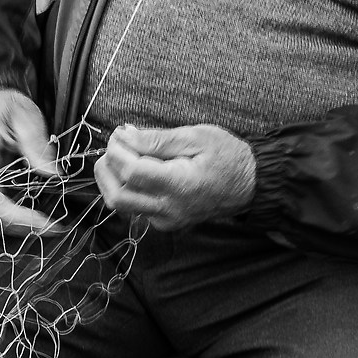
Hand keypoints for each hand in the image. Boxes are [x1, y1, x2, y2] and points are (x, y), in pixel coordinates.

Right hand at [0, 88, 60, 231]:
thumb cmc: (1, 104)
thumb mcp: (24, 115)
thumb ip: (35, 144)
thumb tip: (52, 173)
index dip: (15, 215)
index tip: (43, 221)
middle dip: (19, 225)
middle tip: (52, 227)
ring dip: (12, 225)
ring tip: (42, 225)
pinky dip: (4, 218)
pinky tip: (26, 218)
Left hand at [94, 123, 255, 229]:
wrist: (250, 184)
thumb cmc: (228, 156)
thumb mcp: (195, 136)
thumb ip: (156, 139)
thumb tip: (123, 136)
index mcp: (179, 185)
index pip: (131, 172)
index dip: (116, 151)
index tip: (119, 134)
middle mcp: (169, 209)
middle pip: (117, 196)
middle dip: (106, 168)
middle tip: (116, 146)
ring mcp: (167, 220)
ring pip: (121, 205)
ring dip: (113, 179)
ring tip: (125, 156)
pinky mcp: (166, 223)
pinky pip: (135, 208)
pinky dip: (127, 188)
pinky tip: (140, 170)